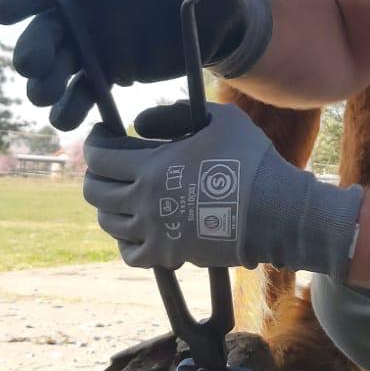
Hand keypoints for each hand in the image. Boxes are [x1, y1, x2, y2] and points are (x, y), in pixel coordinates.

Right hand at [0, 0, 270, 127]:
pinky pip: (82, 93)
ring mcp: (94, 47)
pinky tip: (68, 122)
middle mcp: (87, 13)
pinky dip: (73, 107)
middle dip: (33, 49)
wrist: (218, 23)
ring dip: (47, 85)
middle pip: (46, 31)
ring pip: (57, 68)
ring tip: (47, 101)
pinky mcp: (108, 76)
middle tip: (31, 69)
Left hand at [83, 102, 362, 278]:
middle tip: (107, 164)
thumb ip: (173, 115)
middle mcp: (144, 202)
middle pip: (96, 191)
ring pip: (109, 222)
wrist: (275, 210)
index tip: (101, 133)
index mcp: (151, 166)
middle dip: (95, 174)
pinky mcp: (169, 256)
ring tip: (122, 194)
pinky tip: (136, 228)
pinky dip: (125, 240)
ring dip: (109, 205)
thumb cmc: (250, 159)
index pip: (100, 157)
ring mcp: (155, 232)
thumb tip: (140, 124)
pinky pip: (130, 253)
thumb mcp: (218, 119)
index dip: (94, 142)